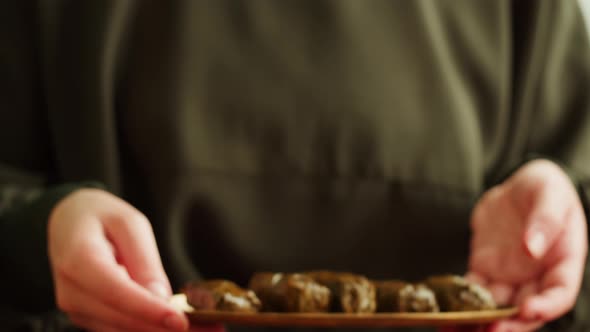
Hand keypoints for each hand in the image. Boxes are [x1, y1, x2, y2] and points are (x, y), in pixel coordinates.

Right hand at [48, 188, 222, 331]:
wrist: (69, 223)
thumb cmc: (101, 217)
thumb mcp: (130, 223)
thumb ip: (144, 260)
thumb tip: (160, 298)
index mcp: (79, 259)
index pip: (116, 293)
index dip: (148, 311)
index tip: (180, 322)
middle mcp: (72, 292)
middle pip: (123, 320)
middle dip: (167, 328)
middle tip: (213, 327)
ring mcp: (78, 309)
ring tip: (209, 327)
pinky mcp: (89, 318)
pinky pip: (124, 330)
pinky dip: (154, 330)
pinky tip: (188, 326)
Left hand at [465, 160, 586, 331]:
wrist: (519, 185)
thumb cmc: (545, 187)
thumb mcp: (551, 194)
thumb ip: (545, 220)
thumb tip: (533, 248)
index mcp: (563, 261)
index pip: (560, 294)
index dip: (546, 307)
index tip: (528, 310)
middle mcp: (537, 275)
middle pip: (526, 310)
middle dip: (509, 324)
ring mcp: (510, 275)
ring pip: (497, 306)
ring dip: (480, 321)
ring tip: (458, 331)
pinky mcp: (486, 268)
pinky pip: (474, 290)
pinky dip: (461, 304)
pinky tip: (445, 315)